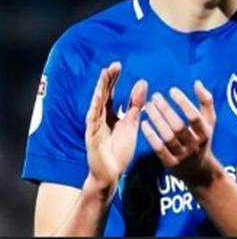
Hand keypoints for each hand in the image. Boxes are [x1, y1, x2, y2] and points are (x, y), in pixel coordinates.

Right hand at [85, 62, 147, 196]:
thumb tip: (142, 82)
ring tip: (104, 75)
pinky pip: (93, 121)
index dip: (113, 79)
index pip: (110, 93)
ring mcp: (94, 126)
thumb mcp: (131, 124)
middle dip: (107, 80)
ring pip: (97, 104)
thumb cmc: (119, 150)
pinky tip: (97, 98)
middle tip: (114, 65)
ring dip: (100, 90)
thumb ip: (136, 105)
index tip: (118, 65)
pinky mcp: (91, 137)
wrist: (111, 174)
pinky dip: (95, 109)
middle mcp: (100, 118)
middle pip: (103, 95)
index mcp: (109, 114)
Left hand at [141, 81, 217, 187]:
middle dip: (166, 109)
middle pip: (179, 126)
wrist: (199, 171)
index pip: (194, 116)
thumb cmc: (202, 139)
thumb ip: (206, 101)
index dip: (183, 102)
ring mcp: (182, 155)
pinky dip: (151, 135)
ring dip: (156, 120)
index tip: (172, 90)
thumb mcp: (209, 121)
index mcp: (205, 132)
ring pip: (167, 136)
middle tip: (155, 96)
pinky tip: (144, 123)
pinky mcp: (171, 164)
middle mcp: (194, 145)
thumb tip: (197, 83)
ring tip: (148, 106)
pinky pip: (159, 148)